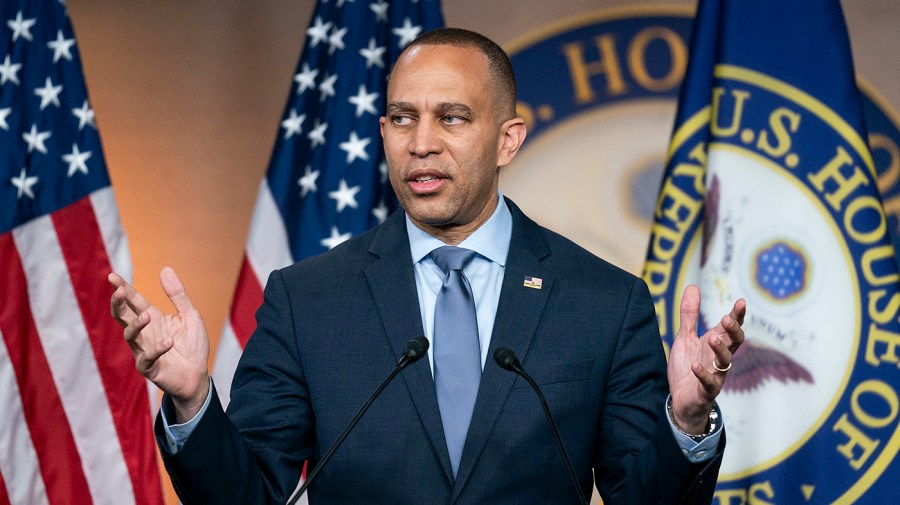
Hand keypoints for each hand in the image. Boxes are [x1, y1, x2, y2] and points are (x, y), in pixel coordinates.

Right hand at [109, 267, 209, 422]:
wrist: (198, 375)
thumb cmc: (192, 345)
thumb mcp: (190, 315)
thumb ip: (178, 295)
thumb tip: (165, 269)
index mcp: (152, 318)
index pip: (133, 301)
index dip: (123, 289)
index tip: (112, 276)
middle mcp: (144, 333)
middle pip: (123, 316)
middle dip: (119, 304)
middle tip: (120, 292)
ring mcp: (143, 350)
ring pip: (130, 336)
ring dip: (136, 325)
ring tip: (147, 316)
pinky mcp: (149, 368)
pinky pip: (147, 357)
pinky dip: (157, 349)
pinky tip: (169, 342)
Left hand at [667, 284, 745, 434]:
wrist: (681, 400)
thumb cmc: (688, 366)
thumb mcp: (685, 337)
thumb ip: (690, 315)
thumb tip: (693, 286)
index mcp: (716, 343)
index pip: (730, 327)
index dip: (737, 316)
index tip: (741, 302)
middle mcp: (719, 357)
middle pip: (734, 342)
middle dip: (733, 330)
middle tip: (728, 318)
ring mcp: (715, 374)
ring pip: (725, 361)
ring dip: (720, 349)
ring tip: (711, 337)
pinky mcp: (706, 390)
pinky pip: (709, 382)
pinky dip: (703, 374)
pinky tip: (696, 365)